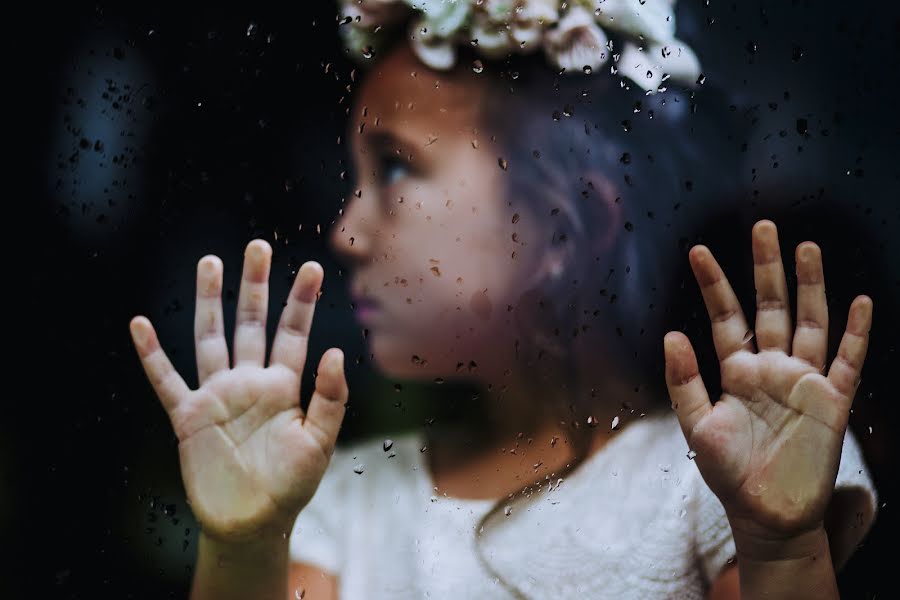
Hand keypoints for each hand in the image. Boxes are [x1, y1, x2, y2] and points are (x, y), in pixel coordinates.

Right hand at [128, 240, 348, 543]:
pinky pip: (166, 381)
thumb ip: (329, 398)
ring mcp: (217, 396)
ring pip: (211, 338)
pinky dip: (152, 355)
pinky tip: (140, 325)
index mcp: (283, 385)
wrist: (253, 522)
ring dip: (209, 302)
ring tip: (209, 262)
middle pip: (251, 323)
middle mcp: (249, 381)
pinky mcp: (189, 417)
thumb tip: (335, 350)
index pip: (293, 333)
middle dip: (254, 286)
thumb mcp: (319, 442)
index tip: (311, 267)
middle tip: (256, 246)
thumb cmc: (291, 485)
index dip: (301, 301)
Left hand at [663, 220, 872, 542]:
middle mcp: (771, 367)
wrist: (767, 515)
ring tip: (806, 247)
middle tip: (764, 225)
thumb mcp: (697, 426)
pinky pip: (847, 360)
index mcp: (736, 370)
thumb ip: (684, 381)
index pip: (725, 316)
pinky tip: (859, 301)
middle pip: (772, 306)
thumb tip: (670, 335)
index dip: (713, 284)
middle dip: (767, 268)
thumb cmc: (728, 472)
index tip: (697, 251)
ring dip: (810, 286)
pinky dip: (856, 332)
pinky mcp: (831, 401)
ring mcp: (803, 381)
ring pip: (810, 322)